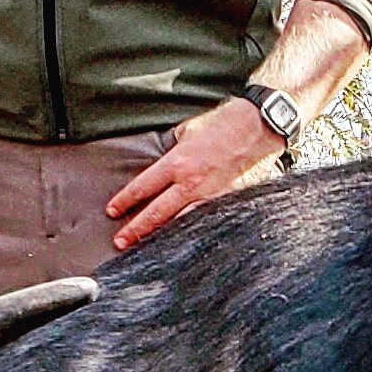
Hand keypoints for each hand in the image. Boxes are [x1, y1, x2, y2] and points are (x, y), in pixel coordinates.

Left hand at [107, 98, 284, 250]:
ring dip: (163, 236)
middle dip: (137, 228)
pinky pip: (206, 221)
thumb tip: (167, 156)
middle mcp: (191, 184)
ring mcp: (211, 196)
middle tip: (121, 242)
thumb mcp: (188, 130)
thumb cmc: (224, 123)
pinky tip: (185, 242)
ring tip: (149, 248)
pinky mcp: (228, 201)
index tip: (113, 211)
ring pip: (181, 223)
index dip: (126, 200)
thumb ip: (174, 148)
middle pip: (157, 212)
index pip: (144, 186)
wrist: (257, 126)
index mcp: (177, 163)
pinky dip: (193, 232)